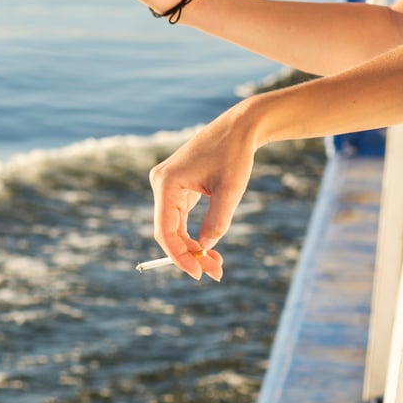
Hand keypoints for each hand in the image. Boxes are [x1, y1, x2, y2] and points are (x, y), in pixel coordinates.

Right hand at [147, 105, 258, 280]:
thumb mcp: (230, 191)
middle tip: (215, 272)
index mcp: (167, 183)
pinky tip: (209, 247)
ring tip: (216, 264)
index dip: (179, 256)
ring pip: (175, 227)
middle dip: (190, 254)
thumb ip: (217, 221)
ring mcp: (168, 185)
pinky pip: (180, 218)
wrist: (240, 128)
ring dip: (193, 247)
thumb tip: (206, 246)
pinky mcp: (178, 186)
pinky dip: (194, 233)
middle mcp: (162, 184)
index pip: (165, 231)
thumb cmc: (234, 154)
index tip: (198, 274)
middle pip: (169, 232)